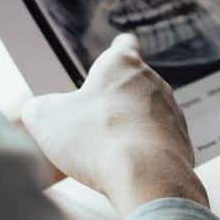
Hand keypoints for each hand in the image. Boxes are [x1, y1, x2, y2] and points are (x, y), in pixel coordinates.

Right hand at [21, 33, 207, 217]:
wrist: (146, 175)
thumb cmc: (95, 138)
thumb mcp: (45, 118)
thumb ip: (38, 107)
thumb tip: (38, 112)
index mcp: (122, 65)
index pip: (124, 45)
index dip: (116, 50)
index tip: (112, 57)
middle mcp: (153, 81)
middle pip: (131, 85)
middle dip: (113, 102)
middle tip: (89, 124)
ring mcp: (171, 111)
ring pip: (145, 115)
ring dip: (128, 129)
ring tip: (105, 153)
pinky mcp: (182, 140)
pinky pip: (157, 142)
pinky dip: (143, 153)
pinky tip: (127, 170)